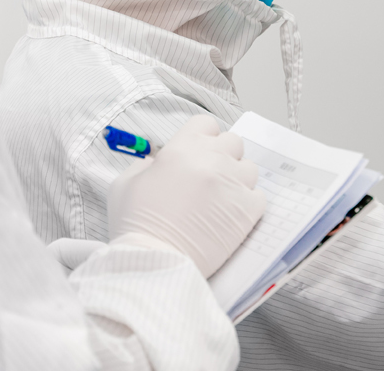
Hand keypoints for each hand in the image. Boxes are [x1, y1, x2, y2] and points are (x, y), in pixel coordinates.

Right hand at [107, 115, 267, 276]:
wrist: (153, 260)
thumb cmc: (135, 224)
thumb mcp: (126, 182)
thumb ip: (146, 165)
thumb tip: (159, 163)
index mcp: (183, 148)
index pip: (206, 124)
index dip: (202, 137)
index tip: (197, 153)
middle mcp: (212, 159)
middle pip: (232, 142)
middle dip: (222, 155)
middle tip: (208, 177)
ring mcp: (233, 184)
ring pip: (249, 168)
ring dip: (236, 178)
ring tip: (220, 199)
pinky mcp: (248, 210)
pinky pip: (258, 195)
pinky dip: (246, 203)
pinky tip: (228, 215)